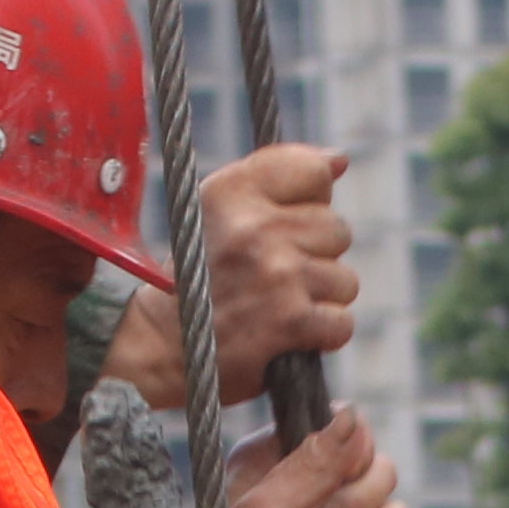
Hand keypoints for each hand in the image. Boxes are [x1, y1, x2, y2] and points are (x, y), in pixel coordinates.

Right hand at [118, 144, 362, 402]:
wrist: (164, 347)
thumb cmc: (202, 274)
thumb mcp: (221, 210)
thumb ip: (278, 175)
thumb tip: (340, 160)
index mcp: (232, 192)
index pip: (314, 172)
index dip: (309, 203)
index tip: (283, 226)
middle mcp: (254, 227)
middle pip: (337, 229)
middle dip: (316, 256)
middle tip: (275, 276)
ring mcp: (275, 274)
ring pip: (344, 280)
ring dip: (320, 299)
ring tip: (279, 306)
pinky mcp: (289, 321)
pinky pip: (341, 321)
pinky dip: (322, 335)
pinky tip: (289, 334)